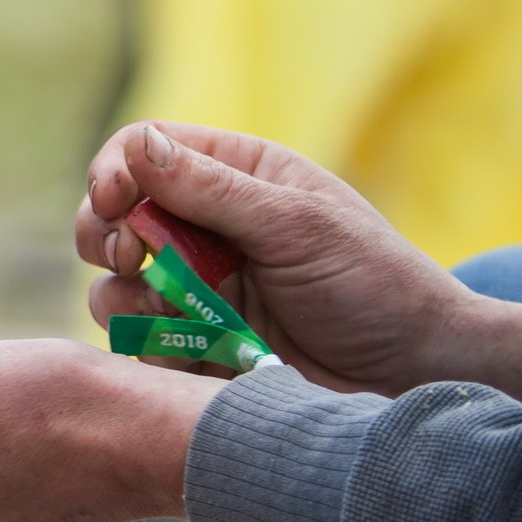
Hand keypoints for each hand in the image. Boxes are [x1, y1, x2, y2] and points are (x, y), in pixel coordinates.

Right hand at [79, 122, 521, 409]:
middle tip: (130, 259)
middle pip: (112, 215)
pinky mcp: (193, 344)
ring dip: (125, 295)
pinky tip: (185, 353)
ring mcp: (197, 288)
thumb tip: (138, 145)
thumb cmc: (373, 285)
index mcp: (235, 176)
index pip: (142, 151)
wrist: (416, 376)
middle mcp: (206, 227)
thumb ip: (212, 189)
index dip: (114, 171)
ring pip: (114, 282)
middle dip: (106, 236)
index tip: (112, 201)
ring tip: (169, 312)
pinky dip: (146, 344)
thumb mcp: (296, 226)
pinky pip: (137, 339)